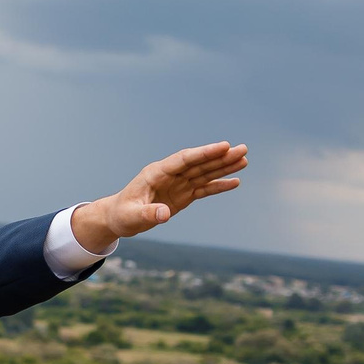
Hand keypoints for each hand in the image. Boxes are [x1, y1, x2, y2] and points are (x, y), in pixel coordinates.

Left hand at [71, 141, 248, 253]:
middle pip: (199, 163)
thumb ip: (148, 214)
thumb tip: (165, 215)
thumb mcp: (132, 216)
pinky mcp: (182, 195)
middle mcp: (170, 175)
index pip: (184, 159)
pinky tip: (235, 181)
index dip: (204, 153)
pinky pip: (204, 188)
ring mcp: (177, 184)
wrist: (119, 218)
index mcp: (156, 173)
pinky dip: (219, 185)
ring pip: (204, 173)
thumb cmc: (122, 215)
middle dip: (221, 156)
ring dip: (224, 167)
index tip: (223, 146)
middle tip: (243, 149)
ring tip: (244, 159)